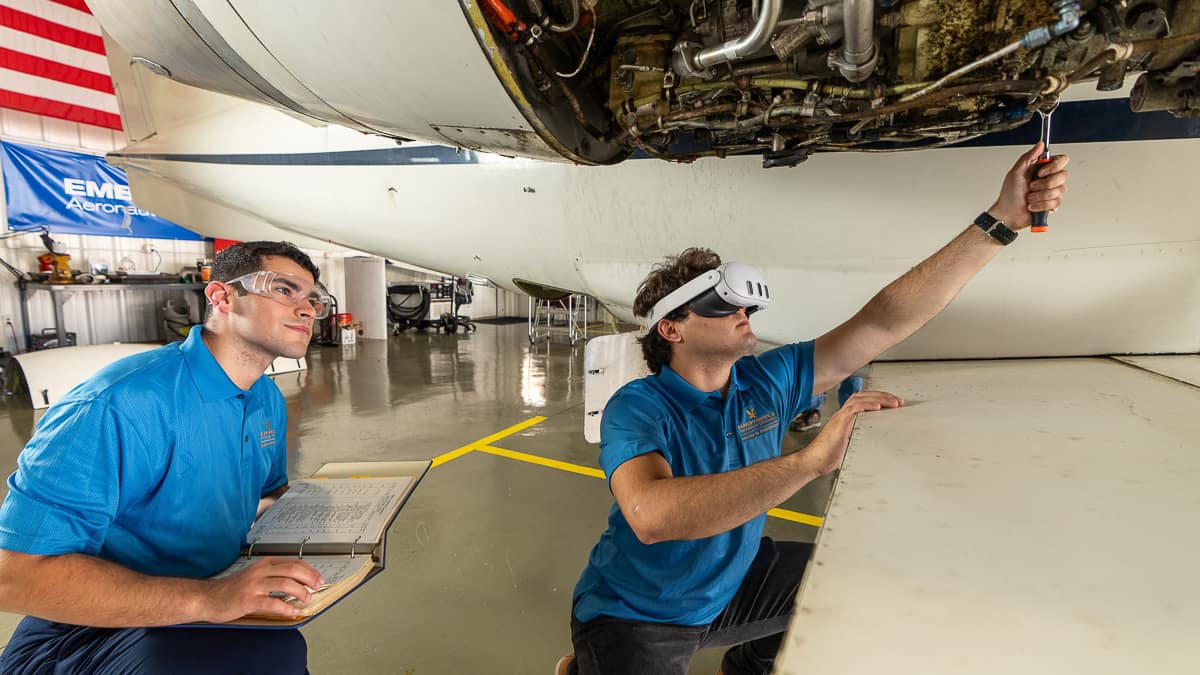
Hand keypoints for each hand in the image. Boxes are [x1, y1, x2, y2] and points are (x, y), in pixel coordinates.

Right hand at [203, 557, 323, 622]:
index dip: (309, 570)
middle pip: (293, 569)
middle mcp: (260, 571)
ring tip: (306, 599)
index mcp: (263, 564)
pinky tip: (292, 611)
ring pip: (285, 584)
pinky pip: (272, 602)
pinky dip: (286, 607)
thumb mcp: (254, 576)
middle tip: (317, 586)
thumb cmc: (231, 589)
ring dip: (300, 592)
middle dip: (309, 578)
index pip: (293, 562)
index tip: (318, 578)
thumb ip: (272, 576)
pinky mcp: (248, 599)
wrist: (207, 597)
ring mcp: (254, 585)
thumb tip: (296, 582)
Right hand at [802, 391, 903, 475]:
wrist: (814, 461)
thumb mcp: (850, 446)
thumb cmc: (827, 457)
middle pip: (864, 396)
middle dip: (883, 396)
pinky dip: (867, 405)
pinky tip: (877, 407)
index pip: (864, 402)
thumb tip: (875, 445)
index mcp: (846, 419)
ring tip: (893, 402)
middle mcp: (843, 414)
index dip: (879, 400)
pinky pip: (854, 409)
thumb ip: (859, 440)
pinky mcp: (839, 422)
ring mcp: (840, 417)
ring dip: (879, 398)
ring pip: (860, 399)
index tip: (894, 404)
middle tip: (898, 400)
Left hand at [988, 142, 1070, 230]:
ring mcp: (1051, 192)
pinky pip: (1056, 202)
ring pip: (1060, 190)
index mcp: (1041, 169)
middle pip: (1064, 175)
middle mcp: (1048, 179)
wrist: (1008, 214)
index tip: (1040, 173)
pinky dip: (1041, 205)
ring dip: (1040, 196)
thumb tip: (1040, 144)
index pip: (1061, 160)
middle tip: (1031, 187)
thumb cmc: (1009, 195)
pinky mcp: (1052, 204)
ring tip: (1029, 198)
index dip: (1054, 166)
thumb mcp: (1015, 172)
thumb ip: (1028, 157)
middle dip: (1045, 184)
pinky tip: (1033, 206)